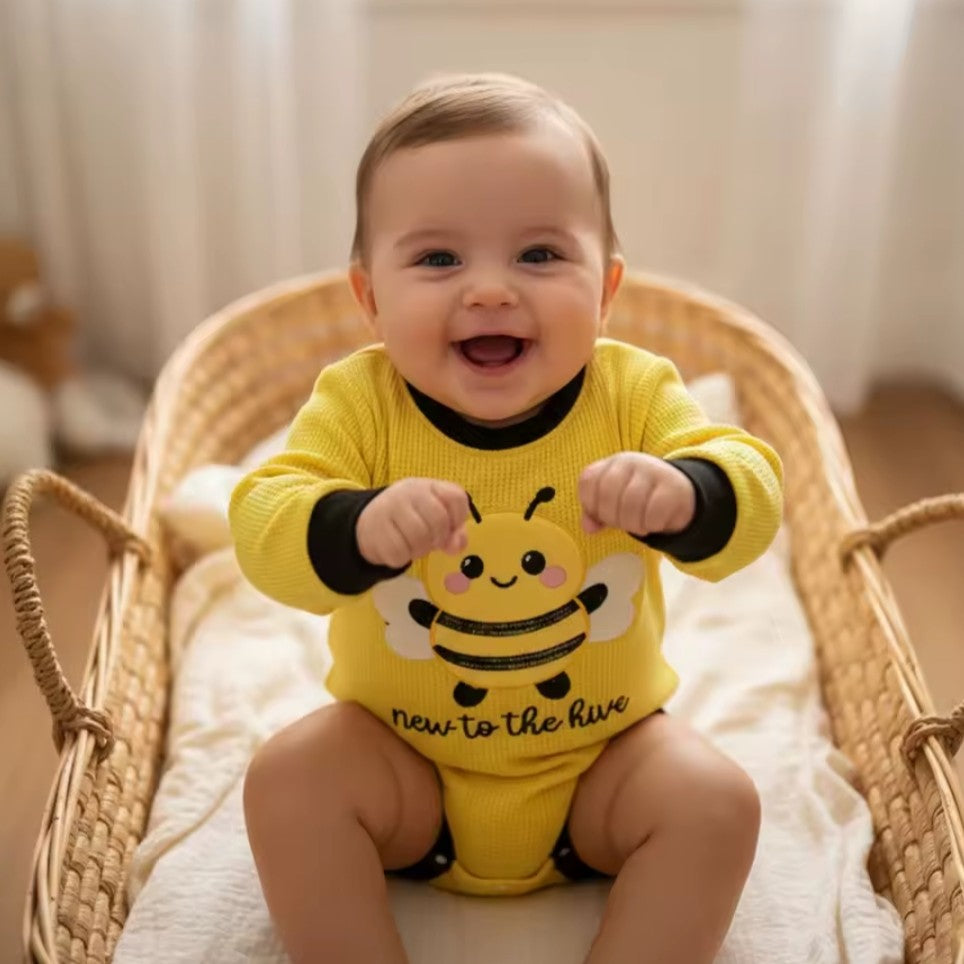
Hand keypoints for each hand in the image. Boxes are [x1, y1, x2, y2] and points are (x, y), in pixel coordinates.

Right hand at [356, 478, 469, 567]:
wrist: (370, 522)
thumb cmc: (412, 520)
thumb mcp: (436, 519)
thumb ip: (454, 531)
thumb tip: (456, 544)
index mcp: (429, 486)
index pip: (456, 497)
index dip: (458, 519)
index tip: (449, 527)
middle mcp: (409, 492)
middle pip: (439, 520)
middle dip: (438, 538)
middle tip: (430, 541)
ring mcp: (389, 508)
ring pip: (419, 537)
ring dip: (420, 549)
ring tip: (414, 545)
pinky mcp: (375, 530)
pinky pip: (399, 552)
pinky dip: (403, 557)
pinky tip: (399, 549)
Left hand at [579, 453, 695, 536]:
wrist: (679, 492)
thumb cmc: (639, 499)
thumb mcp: (614, 502)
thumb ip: (595, 513)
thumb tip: (588, 527)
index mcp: (610, 464)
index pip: (588, 483)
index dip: (591, 506)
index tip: (604, 516)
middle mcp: (630, 462)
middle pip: (607, 494)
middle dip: (613, 518)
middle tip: (624, 525)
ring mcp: (652, 471)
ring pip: (630, 503)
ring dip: (633, 525)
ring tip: (639, 527)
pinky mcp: (673, 487)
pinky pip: (654, 512)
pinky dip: (651, 525)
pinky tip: (654, 524)